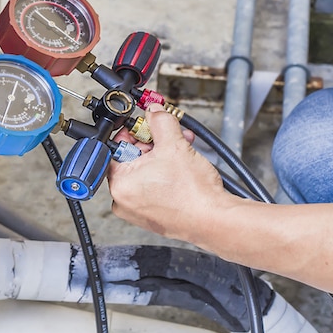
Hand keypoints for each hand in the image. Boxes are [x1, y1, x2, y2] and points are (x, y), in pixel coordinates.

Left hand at [107, 104, 236, 244]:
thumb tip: (154, 111)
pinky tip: (182, 166)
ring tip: (182, 148)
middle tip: (168, 135)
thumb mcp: (174, 145)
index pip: (115, 149)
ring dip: (163, 156)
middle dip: (153, 143)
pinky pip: (153, 188)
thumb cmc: (194, 194)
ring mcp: (138, 211)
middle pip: (132, 160)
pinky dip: (165, 174)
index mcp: (119, 185)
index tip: (145, 126)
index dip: (132, 132)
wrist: (216, 220)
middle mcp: (124, 201)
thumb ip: (161, 122)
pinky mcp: (154, 216)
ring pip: (145, 173)